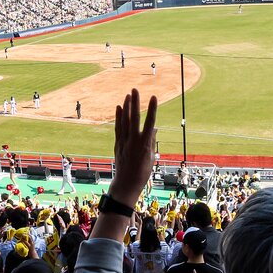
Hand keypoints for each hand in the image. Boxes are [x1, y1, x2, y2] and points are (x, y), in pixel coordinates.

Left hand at [108, 89, 156, 204]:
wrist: (126, 183)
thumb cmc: (142, 172)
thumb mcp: (151, 157)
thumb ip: (151, 141)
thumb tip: (154, 128)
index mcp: (145, 144)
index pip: (150, 122)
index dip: (152, 109)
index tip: (154, 97)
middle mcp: (133, 141)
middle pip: (134, 118)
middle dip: (135, 103)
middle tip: (135, 89)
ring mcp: (124, 142)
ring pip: (124, 121)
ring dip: (126, 107)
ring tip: (128, 94)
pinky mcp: (118, 144)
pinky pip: (118, 127)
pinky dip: (118, 117)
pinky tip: (119, 107)